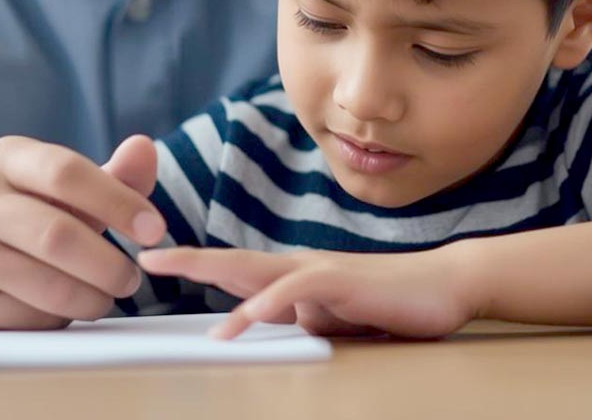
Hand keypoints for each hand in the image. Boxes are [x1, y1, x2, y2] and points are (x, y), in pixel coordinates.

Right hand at [0, 134, 165, 328]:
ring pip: (47, 285)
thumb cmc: (4, 212)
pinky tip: (62, 306)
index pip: (66, 173)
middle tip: (132, 277)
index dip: (119, 201)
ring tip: (107, 295)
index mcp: (4, 159)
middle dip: (109, 263)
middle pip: (58, 235)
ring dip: (92, 297)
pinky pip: (28, 317)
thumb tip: (146, 149)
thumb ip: (106, 174)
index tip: (155, 229)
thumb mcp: (45, 182)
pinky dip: (59, 316)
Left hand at [139, 246, 474, 339]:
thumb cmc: (391, 304)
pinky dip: (268, 302)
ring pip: (256, 269)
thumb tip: (271, 333)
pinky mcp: (344, 283)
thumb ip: (301, 321)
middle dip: (188, 260)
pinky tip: (243, 315)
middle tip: (145, 258)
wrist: (446, 284)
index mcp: (295, 276)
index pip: (236, 270)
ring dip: (212, 271)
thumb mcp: (336, 321)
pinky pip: (298, 291)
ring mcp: (321, 271)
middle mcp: (300, 266)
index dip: (196, 266)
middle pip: (234, 261)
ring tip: (174, 270)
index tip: (155, 264)